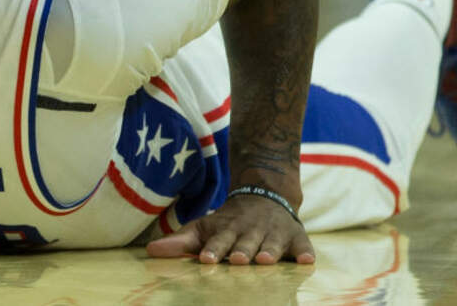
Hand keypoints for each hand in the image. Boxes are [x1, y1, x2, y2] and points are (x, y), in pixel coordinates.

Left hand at [146, 194, 314, 264]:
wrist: (264, 196)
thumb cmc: (228, 223)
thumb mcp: (203, 228)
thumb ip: (180, 241)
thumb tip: (149, 252)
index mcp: (228, 230)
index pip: (218, 241)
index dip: (213, 249)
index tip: (206, 259)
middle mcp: (251, 231)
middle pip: (245, 242)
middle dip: (241, 250)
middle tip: (236, 259)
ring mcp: (274, 233)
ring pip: (272, 244)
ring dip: (269, 251)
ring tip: (265, 260)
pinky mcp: (296, 237)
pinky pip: (303, 245)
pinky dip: (305, 252)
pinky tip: (306, 260)